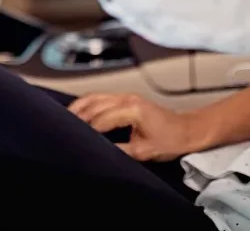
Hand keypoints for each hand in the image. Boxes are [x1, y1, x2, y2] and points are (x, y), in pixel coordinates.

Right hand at [69, 93, 200, 161]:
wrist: (188, 130)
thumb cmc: (171, 140)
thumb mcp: (145, 151)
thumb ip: (121, 151)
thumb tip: (101, 153)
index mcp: (132, 109)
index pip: (101, 119)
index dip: (87, 131)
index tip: (75, 141)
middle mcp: (126, 98)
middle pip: (93, 104)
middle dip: (77, 117)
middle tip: (62, 130)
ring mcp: (125, 96)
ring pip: (94, 98)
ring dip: (78, 108)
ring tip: (64, 120)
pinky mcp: (125, 98)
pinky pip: (100, 98)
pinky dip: (86, 104)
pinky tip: (78, 112)